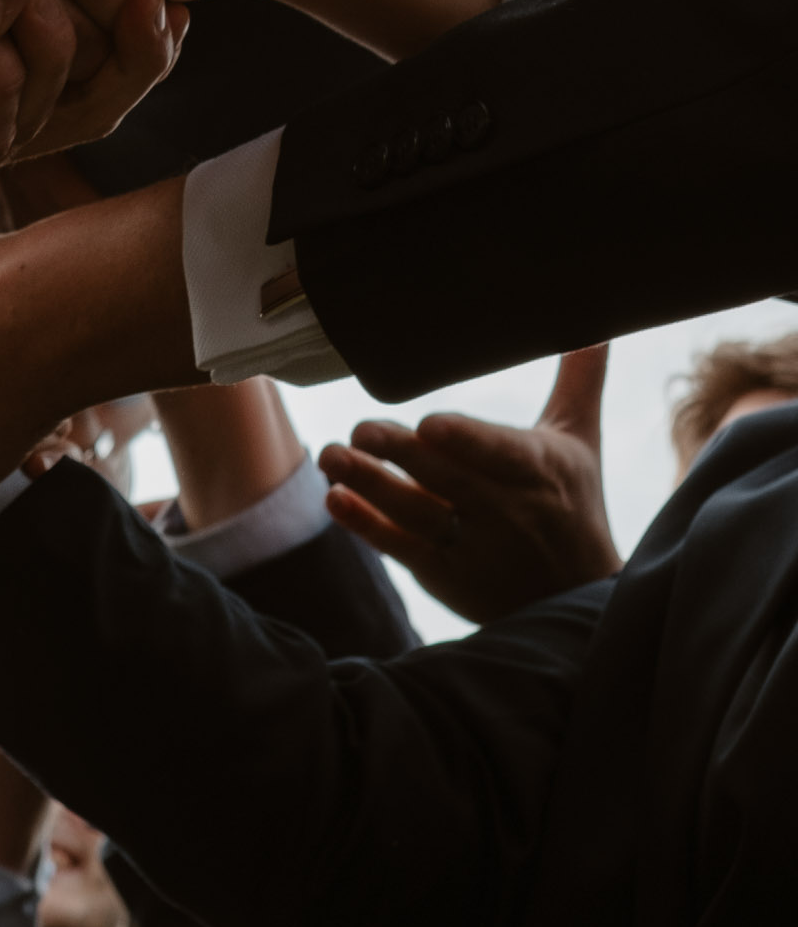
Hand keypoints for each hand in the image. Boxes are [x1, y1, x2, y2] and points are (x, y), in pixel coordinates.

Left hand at [321, 347, 620, 619]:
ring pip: (416, 513)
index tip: (431, 424)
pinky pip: (402, 547)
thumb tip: (595, 328)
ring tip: (331, 455)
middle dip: (401, 453)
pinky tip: (335, 498)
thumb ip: (577, 382)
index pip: (501, 452)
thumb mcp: (581, 442)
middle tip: (360, 429)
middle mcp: (507, 511)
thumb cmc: (574, 503)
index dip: (466, 440)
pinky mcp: (446, 577)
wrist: (580, 599)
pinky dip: (366, 525)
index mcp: (539, 470)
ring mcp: (474, 547)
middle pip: (447, 479)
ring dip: (369, 484)